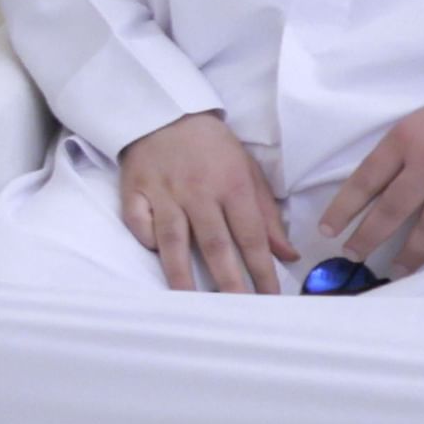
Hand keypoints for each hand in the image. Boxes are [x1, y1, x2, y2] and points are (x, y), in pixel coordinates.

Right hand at [116, 109, 299, 292]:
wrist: (166, 112)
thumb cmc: (213, 147)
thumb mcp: (249, 172)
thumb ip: (267, 215)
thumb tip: (288, 254)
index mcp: (233, 186)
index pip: (251, 237)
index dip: (262, 270)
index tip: (271, 299)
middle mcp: (198, 192)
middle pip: (214, 243)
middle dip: (228, 281)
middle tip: (237, 311)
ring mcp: (163, 192)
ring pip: (173, 239)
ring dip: (181, 273)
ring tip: (189, 303)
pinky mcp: (134, 189)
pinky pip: (137, 219)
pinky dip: (145, 236)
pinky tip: (154, 251)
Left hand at [316, 83, 423, 281]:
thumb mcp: (418, 123)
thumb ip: (397, 156)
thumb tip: (369, 197)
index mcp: (406, 138)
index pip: (365, 180)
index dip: (343, 209)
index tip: (327, 230)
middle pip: (392, 209)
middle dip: (368, 238)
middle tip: (353, 255)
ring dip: (409, 254)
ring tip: (395, 270)